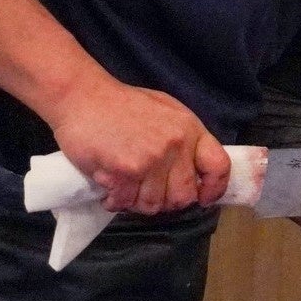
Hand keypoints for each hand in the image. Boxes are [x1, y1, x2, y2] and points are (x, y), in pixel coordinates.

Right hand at [46, 77, 229, 213]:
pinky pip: (126, 203)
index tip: (204, 198)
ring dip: (138, 203)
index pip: (219, 166)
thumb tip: (194, 171)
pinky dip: (116, 202)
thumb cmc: (123, 105)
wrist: (82, 96)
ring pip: (154, 204)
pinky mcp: (124, 171)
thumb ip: (184, 139)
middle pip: (184, 196)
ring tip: (126, 189)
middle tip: (149, 194)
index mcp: (190, 129)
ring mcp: (151, 159)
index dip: (214, 188)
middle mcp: (175, 145)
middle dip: (167, 201)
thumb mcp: (166, 113)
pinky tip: (110, 191)